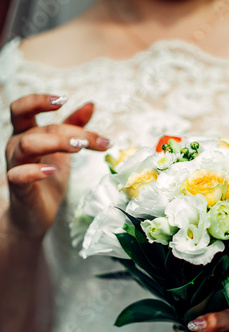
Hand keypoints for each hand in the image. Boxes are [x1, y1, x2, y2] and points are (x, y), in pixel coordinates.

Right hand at [5, 93, 110, 238]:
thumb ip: (73, 126)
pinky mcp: (18, 187)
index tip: (64, 99)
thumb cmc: (48, 179)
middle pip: (39, 127)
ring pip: (27, 145)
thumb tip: (90, 104)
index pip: (23, 108)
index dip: (40, 100)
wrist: (37, 215)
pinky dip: (35, 171)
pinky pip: (19, 175)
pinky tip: (53, 171)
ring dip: (55, 143)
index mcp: (27, 133)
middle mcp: (17, 146)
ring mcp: (16, 166)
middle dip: (68, 130)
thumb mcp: (64, 150)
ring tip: (80, 147)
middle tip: (91, 140)